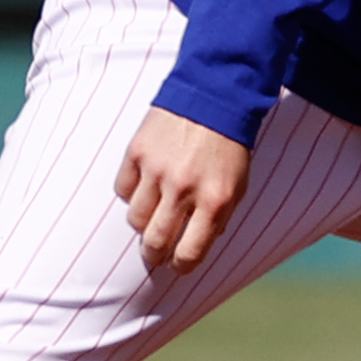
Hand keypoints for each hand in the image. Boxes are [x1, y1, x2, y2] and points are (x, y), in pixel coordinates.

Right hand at [112, 107, 251, 272]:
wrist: (214, 95)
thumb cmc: (229, 145)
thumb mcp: (237, 185)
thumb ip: (219, 217)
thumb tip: (197, 244)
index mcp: (215, 201)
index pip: (189, 254)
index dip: (181, 266)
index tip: (177, 264)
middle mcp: (184, 189)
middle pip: (155, 242)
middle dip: (154, 255)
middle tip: (155, 253)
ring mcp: (157, 170)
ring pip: (135, 219)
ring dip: (143, 222)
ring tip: (152, 214)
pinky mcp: (137, 152)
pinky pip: (123, 190)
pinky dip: (131, 192)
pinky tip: (144, 184)